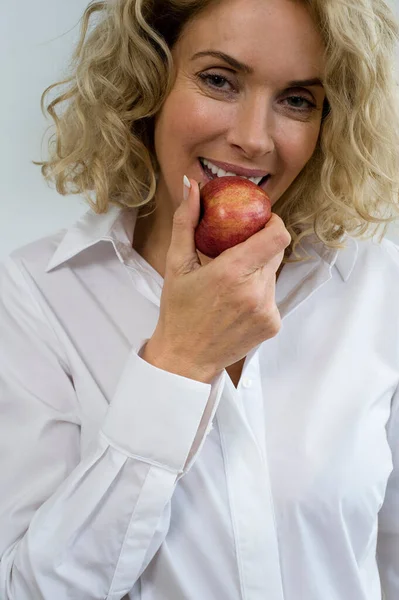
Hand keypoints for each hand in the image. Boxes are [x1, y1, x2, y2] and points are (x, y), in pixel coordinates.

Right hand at [142, 177, 290, 382]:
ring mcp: (268, 310)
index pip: (277, 235)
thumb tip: (192, 186)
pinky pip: (273, 296)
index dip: (274, 222)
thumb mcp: (176, 265)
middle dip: (261, 245)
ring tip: (231, 282)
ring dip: (258, 270)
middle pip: (277, 251)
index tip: (259, 220)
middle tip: (238, 250)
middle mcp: (256, 292)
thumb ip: (185, 222)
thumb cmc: (178, 311)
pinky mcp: (273, 324)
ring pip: (274, 274)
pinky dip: (259, 292)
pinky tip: (236, 303)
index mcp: (232, 273)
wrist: (185, 358)